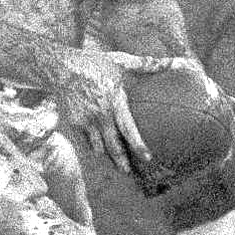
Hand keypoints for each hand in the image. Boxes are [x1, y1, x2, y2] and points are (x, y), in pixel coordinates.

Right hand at [51, 44, 159, 174]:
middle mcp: (100, 115)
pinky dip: (95, 150)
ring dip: (109, 160)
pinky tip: (102, 155)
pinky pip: (86, 144)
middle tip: (131, 173)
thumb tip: (173, 62)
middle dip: (122, 163)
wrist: (61, 68)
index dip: (138, 145)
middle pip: (112, 147)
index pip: (128, 129)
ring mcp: (85, 122)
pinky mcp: (73, 125)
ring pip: (98, 149)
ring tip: (118, 167)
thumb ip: (146, 64)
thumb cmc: (94, 64)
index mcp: (114, 101)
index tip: (148, 158)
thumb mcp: (120, 61)